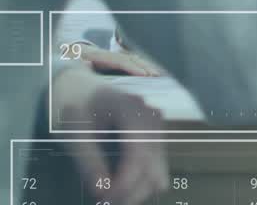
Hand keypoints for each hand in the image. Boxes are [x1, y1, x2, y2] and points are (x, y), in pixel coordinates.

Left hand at [51, 67, 167, 204]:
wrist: (79, 86)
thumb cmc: (74, 106)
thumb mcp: (75, 133)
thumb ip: (89, 163)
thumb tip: (102, 192)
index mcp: (132, 109)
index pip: (138, 154)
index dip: (124, 182)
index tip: (104, 198)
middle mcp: (151, 116)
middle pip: (153, 164)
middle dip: (132, 190)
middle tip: (106, 203)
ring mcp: (156, 124)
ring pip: (158, 168)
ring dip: (137, 188)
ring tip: (112, 198)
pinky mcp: (154, 134)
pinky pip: (155, 163)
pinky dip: (141, 179)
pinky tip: (122, 187)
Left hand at [77, 43, 163, 76]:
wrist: (75, 53)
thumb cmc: (76, 62)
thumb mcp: (75, 63)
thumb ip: (81, 65)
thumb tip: (85, 64)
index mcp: (101, 56)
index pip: (120, 61)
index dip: (132, 67)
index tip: (143, 74)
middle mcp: (111, 54)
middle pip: (131, 58)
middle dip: (144, 66)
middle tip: (155, 75)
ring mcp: (116, 55)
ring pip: (134, 59)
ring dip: (147, 65)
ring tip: (158, 74)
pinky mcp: (119, 59)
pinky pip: (133, 61)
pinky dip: (144, 65)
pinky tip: (152, 71)